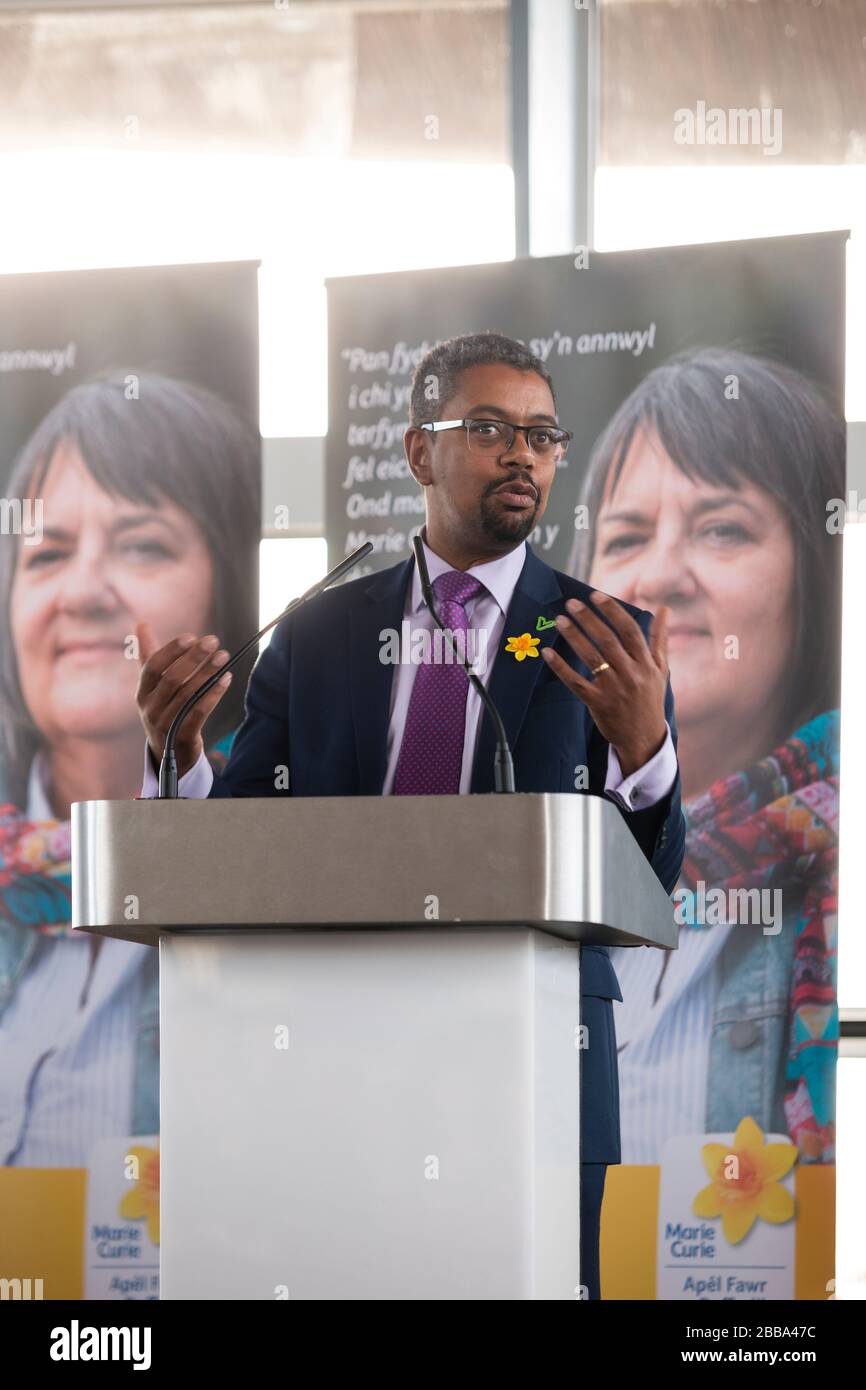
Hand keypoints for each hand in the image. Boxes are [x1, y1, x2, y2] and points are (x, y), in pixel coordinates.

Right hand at [135, 621, 232, 778]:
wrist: (168, 754)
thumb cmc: (162, 709)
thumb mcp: (152, 686)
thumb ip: (148, 655)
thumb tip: (141, 624)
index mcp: (142, 692)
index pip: (152, 667)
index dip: (171, 651)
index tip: (190, 637)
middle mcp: (150, 708)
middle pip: (172, 679)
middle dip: (193, 658)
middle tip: (213, 641)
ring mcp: (165, 723)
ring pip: (188, 694)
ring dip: (208, 673)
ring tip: (223, 656)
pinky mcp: (182, 736)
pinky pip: (199, 712)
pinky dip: (213, 694)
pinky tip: (226, 679)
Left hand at [541, 592, 669, 775]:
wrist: (644, 738)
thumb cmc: (651, 700)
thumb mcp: (661, 669)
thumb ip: (659, 638)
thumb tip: (664, 610)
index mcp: (646, 663)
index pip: (629, 630)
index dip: (612, 611)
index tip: (596, 596)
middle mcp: (631, 674)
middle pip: (607, 640)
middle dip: (588, 619)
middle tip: (572, 603)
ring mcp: (613, 689)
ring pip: (591, 658)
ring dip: (574, 637)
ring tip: (560, 620)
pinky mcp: (597, 703)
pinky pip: (576, 682)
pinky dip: (561, 667)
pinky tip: (548, 653)